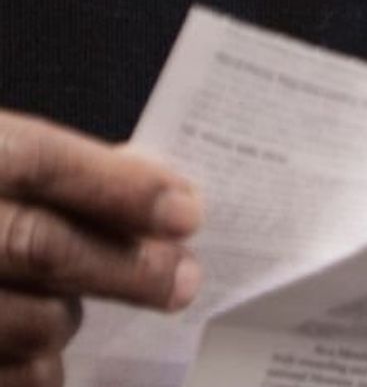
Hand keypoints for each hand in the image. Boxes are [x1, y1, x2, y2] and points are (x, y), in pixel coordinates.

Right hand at [0, 112, 203, 383]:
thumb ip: (60, 176)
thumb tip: (162, 200)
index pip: (40, 162)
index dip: (119, 187)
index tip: (186, 213)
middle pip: (39, 246)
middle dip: (126, 267)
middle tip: (183, 280)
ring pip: (30, 321)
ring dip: (66, 320)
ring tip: (67, 307)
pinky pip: (9, 376)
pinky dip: (37, 370)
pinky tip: (39, 354)